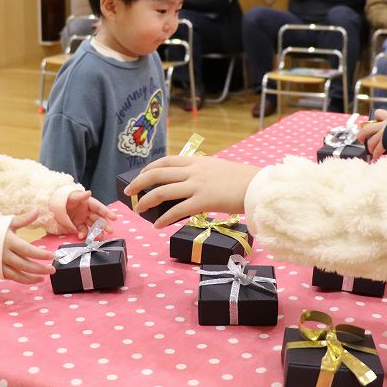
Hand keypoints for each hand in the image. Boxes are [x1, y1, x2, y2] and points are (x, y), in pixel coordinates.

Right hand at [0, 209, 56, 282]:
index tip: (52, 255)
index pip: (27, 250)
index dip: (40, 254)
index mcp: (9, 241)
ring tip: (44, 277)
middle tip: (52, 269)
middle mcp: (4, 254)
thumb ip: (24, 219)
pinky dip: (23, 280)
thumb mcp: (9, 222)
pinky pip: (12, 278)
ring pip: (18, 275)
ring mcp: (0, 264)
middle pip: (25, 264)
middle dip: (40, 268)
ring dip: (32, 278)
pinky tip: (33, 279)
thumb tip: (37, 210)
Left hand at [63, 190, 116, 238]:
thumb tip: (89, 192)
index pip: (100, 208)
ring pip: (93, 226)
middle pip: (98, 218)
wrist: (56, 204)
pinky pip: (82, 230)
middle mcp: (88, 211)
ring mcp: (83, 218)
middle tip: (110, 231)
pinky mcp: (78, 224)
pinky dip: (83, 234)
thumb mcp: (73, 196)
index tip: (114, 218)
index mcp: (89, 203)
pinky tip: (81, 237)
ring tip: (100, 237)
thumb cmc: (66, 198)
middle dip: (105, 225)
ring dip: (97, 232)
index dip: (107, 213)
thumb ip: (81, 196)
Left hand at [124, 156, 260, 227]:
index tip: (141, 175)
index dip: (150, 168)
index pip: (166, 161)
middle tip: (129, 192)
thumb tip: (191, 183)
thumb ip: (202, 173)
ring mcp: (197, 185)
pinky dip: (164, 218)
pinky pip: (177, 210)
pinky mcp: (203, 201)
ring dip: (146, 201)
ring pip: (163, 191)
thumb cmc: (242, 179)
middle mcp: (193, 171)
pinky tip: (157, 225)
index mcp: (197, 161)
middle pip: (158, 174)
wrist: (257, 185)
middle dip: (139, 183)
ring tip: (138, 210)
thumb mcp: (218, 168)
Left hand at [358, 109, 386, 158]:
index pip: (379, 113)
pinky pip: (377, 150)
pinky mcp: (385, 141)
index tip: (375, 123)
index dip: (375, 118)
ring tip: (372, 153)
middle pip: (368, 128)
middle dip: (362, 134)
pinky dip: (376, 155)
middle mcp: (386, 124)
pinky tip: (376, 159)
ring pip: (371, 141)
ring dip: (371, 148)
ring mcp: (384, 132)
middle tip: (361, 139)